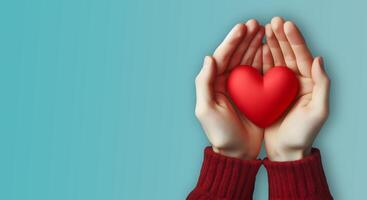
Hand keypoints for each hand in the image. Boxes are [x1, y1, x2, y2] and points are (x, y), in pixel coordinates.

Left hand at [195, 20, 263, 159]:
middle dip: (245, 38)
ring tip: (264, 30)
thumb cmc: (219, 133)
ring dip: (255, 44)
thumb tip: (208, 58)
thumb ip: (204, 83)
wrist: (237, 152)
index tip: (242, 27)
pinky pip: (259, 72)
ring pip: (248, 60)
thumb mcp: (206, 109)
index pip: (221, 57)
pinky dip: (264, 59)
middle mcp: (226, 82)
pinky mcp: (254, 93)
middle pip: (236, 54)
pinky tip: (270, 49)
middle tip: (256, 23)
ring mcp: (241, 86)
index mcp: (213, 83)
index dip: (231, 41)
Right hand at [262, 17, 330, 160]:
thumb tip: (319, 58)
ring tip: (263, 29)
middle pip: (289, 54)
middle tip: (272, 21)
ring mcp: (281, 86)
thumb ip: (322, 84)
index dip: (294, 40)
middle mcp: (296, 81)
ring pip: (277, 60)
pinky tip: (257, 49)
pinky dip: (262, 59)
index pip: (303, 56)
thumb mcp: (318, 111)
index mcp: (310, 83)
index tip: (285, 24)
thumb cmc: (303, 134)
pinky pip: (265, 72)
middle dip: (281, 37)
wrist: (286, 151)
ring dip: (270, 44)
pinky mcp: (268, 92)